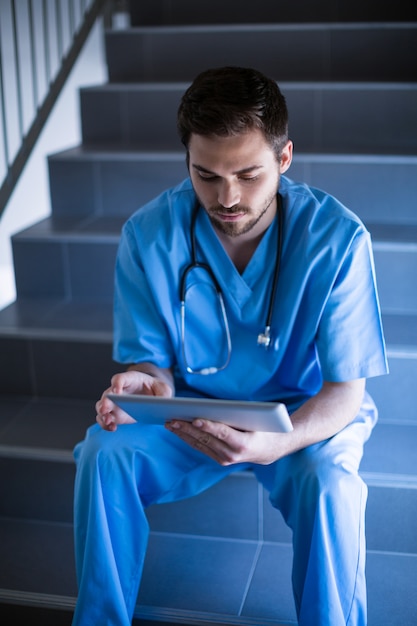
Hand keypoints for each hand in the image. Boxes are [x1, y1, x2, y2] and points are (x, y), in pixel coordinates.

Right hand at [96, 369, 172, 431]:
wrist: (151, 397)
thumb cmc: (156, 389)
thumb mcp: (163, 388)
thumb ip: (163, 393)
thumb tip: (162, 402)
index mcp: (130, 379)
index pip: (119, 379)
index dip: (117, 384)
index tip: (117, 392)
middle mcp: (118, 390)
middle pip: (107, 394)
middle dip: (106, 402)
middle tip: (106, 409)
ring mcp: (115, 403)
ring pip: (102, 406)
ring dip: (102, 414)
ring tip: (108, 421)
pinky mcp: (114, 414)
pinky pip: (104, 419)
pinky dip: (106, 424)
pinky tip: (112, 428)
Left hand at [165, 418, 289, 465]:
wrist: (273, 449)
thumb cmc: (265, 428)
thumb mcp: (257, 419)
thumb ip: (239, 415)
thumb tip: (215, 408)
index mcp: (244, 444)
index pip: (223, 433)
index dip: (209, 426)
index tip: (195, 419)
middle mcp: (232, 455)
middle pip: (206, 439)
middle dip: (187, 428)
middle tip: (173, 418)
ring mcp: (225, 459)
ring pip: (200, 444)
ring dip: (183, 434)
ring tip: (170, 423)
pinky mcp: (219, 459)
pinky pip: (201, 447)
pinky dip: (188, 438)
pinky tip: (178, 430)